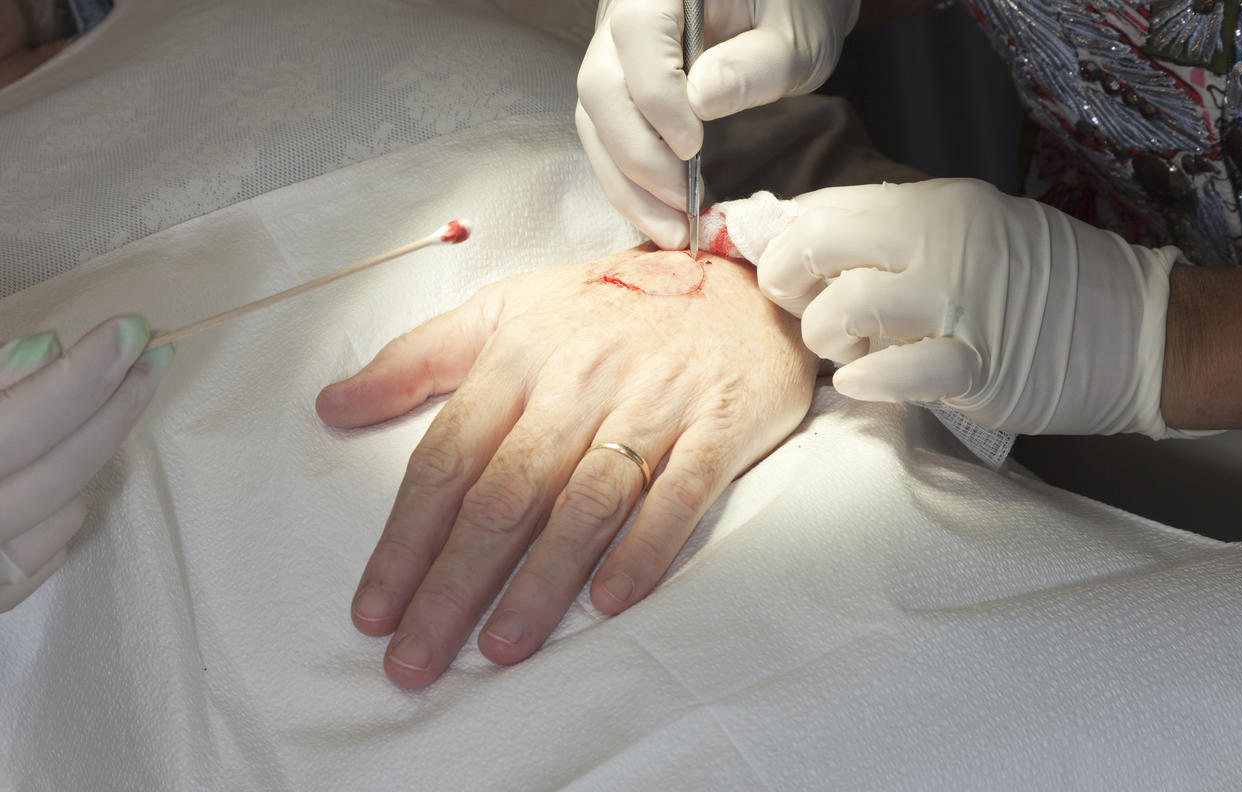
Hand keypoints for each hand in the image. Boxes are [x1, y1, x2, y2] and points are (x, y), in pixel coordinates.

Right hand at [0, 316, 171, 611]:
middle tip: (155, 353)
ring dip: (87, 453)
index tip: (131, 328)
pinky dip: (59, 506)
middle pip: (60, 469)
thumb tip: (44, 351)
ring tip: (98, 404)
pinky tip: (50, 473)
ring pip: (65, 509)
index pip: (20, 423)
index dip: (80, 376)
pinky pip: (48, 550)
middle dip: (116, 406)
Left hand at [316, 247, 815, 686]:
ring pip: (585, 502)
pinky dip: (644, 547)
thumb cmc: (614, 305)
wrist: (743, 281)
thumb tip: (331, 405)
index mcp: (518, 355)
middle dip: (453, 583)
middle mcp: (579, 382)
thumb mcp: (508, 308)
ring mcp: (653, 404)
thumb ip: (419, 358)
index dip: (406, 539)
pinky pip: (679, 493)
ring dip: (539, 580)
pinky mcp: (719, 425)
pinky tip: (610, 602)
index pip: (448, 457)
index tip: (373, 610)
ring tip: (499, 648)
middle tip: (415, 659)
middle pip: (504, 493)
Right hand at [575, 0, 859, 247]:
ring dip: (628, 183)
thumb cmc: (797, 12)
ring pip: (594, 121)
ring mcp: (613, 52)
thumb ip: (754, 66)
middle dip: (638, 157)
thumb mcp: (795, 39)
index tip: (693, 147)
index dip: (657, 96)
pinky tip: (662, 215)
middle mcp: (622, 12)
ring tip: (672, 230)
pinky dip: (630, 182)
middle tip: (683, 204)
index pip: (637, 33)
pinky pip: (607, 136)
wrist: (785, 10)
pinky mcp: (620, 87)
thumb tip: (698, 102)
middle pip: (600, 87)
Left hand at [756, 179, 1185, 436]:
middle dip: (786, 282)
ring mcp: (962, 304)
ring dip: (826, 340)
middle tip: (802, 311)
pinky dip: (865, 382)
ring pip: (846, 310)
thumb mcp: (972, 231)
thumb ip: (895, 234)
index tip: (783, 270)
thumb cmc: (1046, 284)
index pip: (825, 207)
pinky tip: (866, 382)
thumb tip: (798, 233)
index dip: (783, 241)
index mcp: (936, 205)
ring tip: (848, 353)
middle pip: (818, 246)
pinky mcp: (980, 367)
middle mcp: (944, 243)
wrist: (1141, 331)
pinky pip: (895, 373)